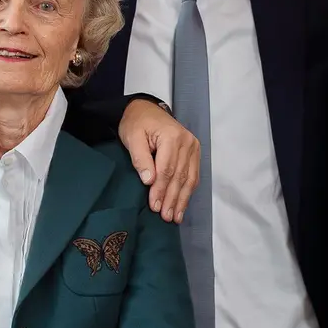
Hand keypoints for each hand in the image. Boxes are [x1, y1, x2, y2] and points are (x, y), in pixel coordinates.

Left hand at [119, 100, 200, 222]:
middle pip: (180, 176)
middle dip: (172, 199)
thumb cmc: (137, 123)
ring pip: (189, 178)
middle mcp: (187, 142)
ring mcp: (193, 147)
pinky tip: (182, 205)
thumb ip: (140, 158)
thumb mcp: (132, 137)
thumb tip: (149, 180)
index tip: (154, 206)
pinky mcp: (194, 152)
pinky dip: (188, 192)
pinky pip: (193, 175)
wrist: (145, 109)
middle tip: (165, 217)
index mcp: (172, 137)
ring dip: (182, 199)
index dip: (160, 190)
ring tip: (175, 217)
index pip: (167, 170)